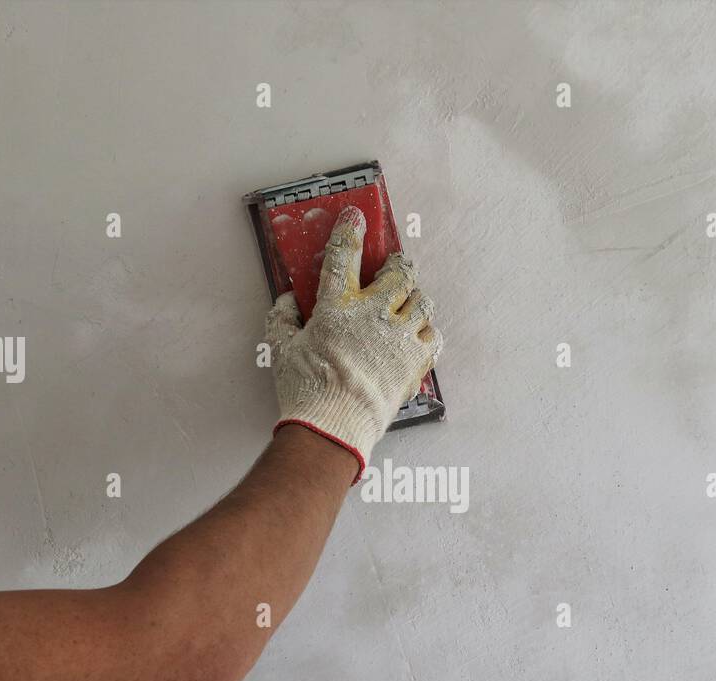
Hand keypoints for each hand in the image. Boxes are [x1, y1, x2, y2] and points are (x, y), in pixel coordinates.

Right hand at [265, 205, 442, 482]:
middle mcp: (373, 315)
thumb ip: (283, 318)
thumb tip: (288, 300)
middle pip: (399, 273)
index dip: (350, 230)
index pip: (344, 254)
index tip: (356, 216)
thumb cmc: (307, 391)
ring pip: (422, 300)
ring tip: (406, 302)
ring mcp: (400, 338)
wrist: (335, 430)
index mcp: (337, 307)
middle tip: (394, 265)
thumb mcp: (282, 351)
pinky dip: (427, 331)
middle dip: (398, 264)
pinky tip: (417, 335)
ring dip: (414, 297)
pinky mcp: (416, 362)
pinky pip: (434, 335)